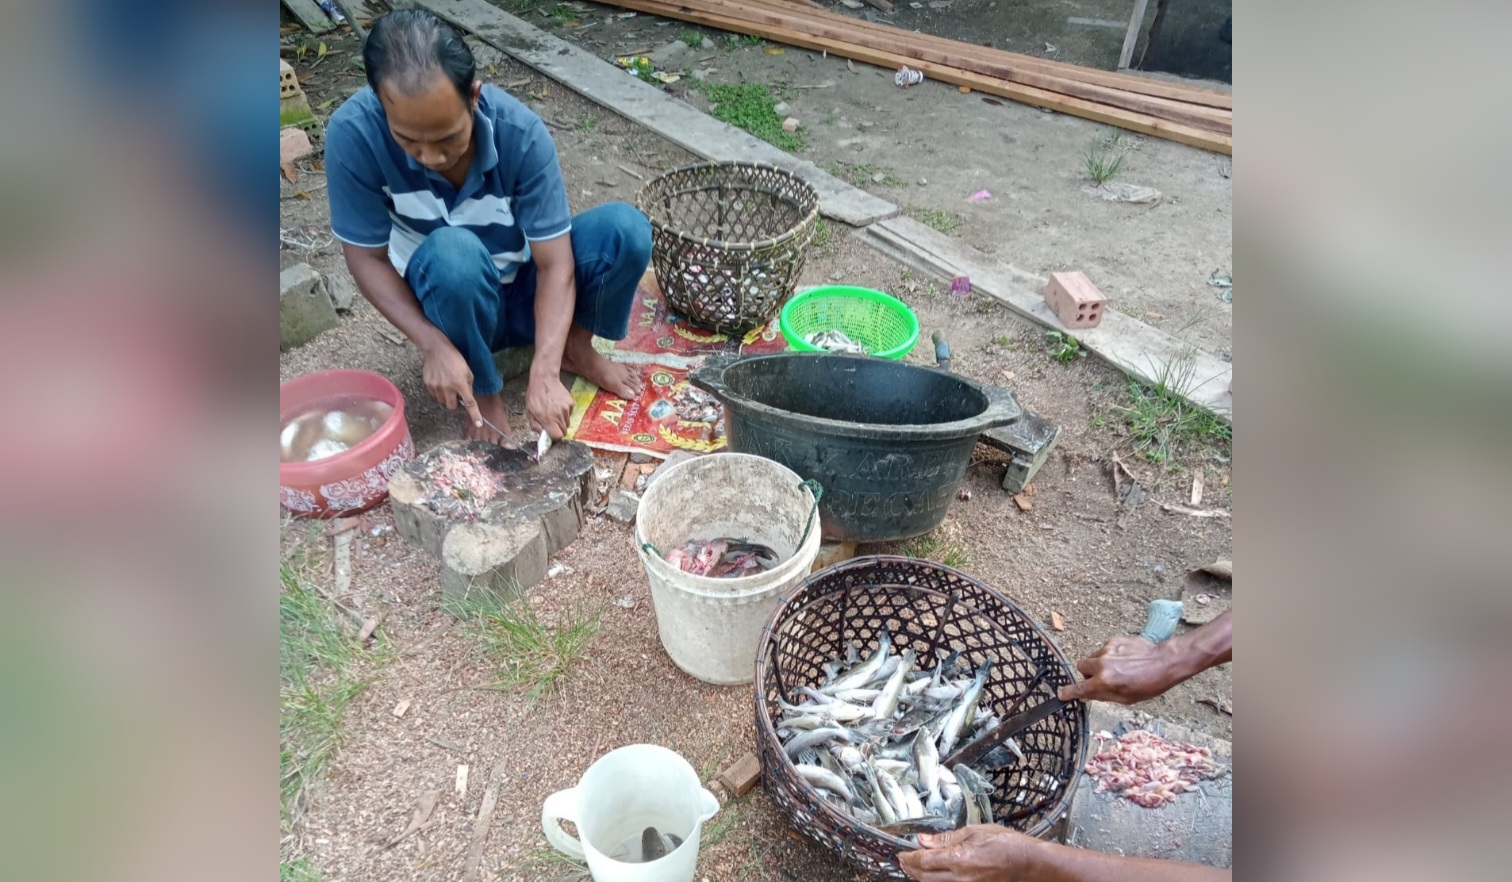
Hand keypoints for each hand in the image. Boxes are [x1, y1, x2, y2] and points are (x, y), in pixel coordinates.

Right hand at [422, 341, 481, 427]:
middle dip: (455, 403)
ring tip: (447, 384)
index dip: (475, 415)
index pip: (469, 403)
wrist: (437, 350)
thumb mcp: (467, 371)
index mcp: (460, 384)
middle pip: (452, 407)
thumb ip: (468, 386)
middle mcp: (448, 388)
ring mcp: (436, 387)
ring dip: (446, 397)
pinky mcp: (428, 385)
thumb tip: (467, 398)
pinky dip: (438, 391)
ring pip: (442, 401)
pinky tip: (440, 381)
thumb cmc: (456, 359)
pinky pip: (434, 395)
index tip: (479, 424)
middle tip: (456, 393)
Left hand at [525, 373, 573, 439]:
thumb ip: (536, 426)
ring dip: (561, 422)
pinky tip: (557, 406)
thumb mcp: (529, 412)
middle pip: (564, 431)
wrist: (544, 380)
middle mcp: (559, 415)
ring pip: (567, 423)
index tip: (551, 434)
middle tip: (551, 423)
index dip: (554, 437)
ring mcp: (566, 409)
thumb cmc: (535, 396)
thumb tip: (542, 434)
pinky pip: (570, 414)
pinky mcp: (571, 403)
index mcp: (548, 419)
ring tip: (554, 413)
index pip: (558, 436)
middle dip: (558, 430)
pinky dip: (565, 413)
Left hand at [898, 825, 1040, 881]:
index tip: (900, 852)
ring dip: (920, 877)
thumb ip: (946, 838)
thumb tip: (923, 839)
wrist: (1027, 862)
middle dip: (910, 869)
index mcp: (959, 859)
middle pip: (925, 877)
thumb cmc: (1004, 843)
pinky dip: (935, 881)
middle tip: (902, 860)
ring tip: (913, 867)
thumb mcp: (973, 832)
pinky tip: (932, 875)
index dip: (909, 858)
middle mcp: (960, 878)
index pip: (924, 861)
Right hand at [1058, 635, 1177, 703]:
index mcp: (1104, 682)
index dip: (1069, 692)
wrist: (1164, 662)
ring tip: (1118, 668)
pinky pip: (1104, 649)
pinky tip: (1125, 659)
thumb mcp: (1126, 698)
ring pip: (1093, 657)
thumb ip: (1103, 695)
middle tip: (1102, 678)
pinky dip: (1110, 655)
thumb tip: (1088, 694)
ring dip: (1099, 664)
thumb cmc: (1149, 684)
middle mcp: (1102, 665)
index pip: (1079, 688)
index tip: (1062, 693)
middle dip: (1088, 673)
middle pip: (1081, 667)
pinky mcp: (1114, 640)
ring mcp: (1107, 650)